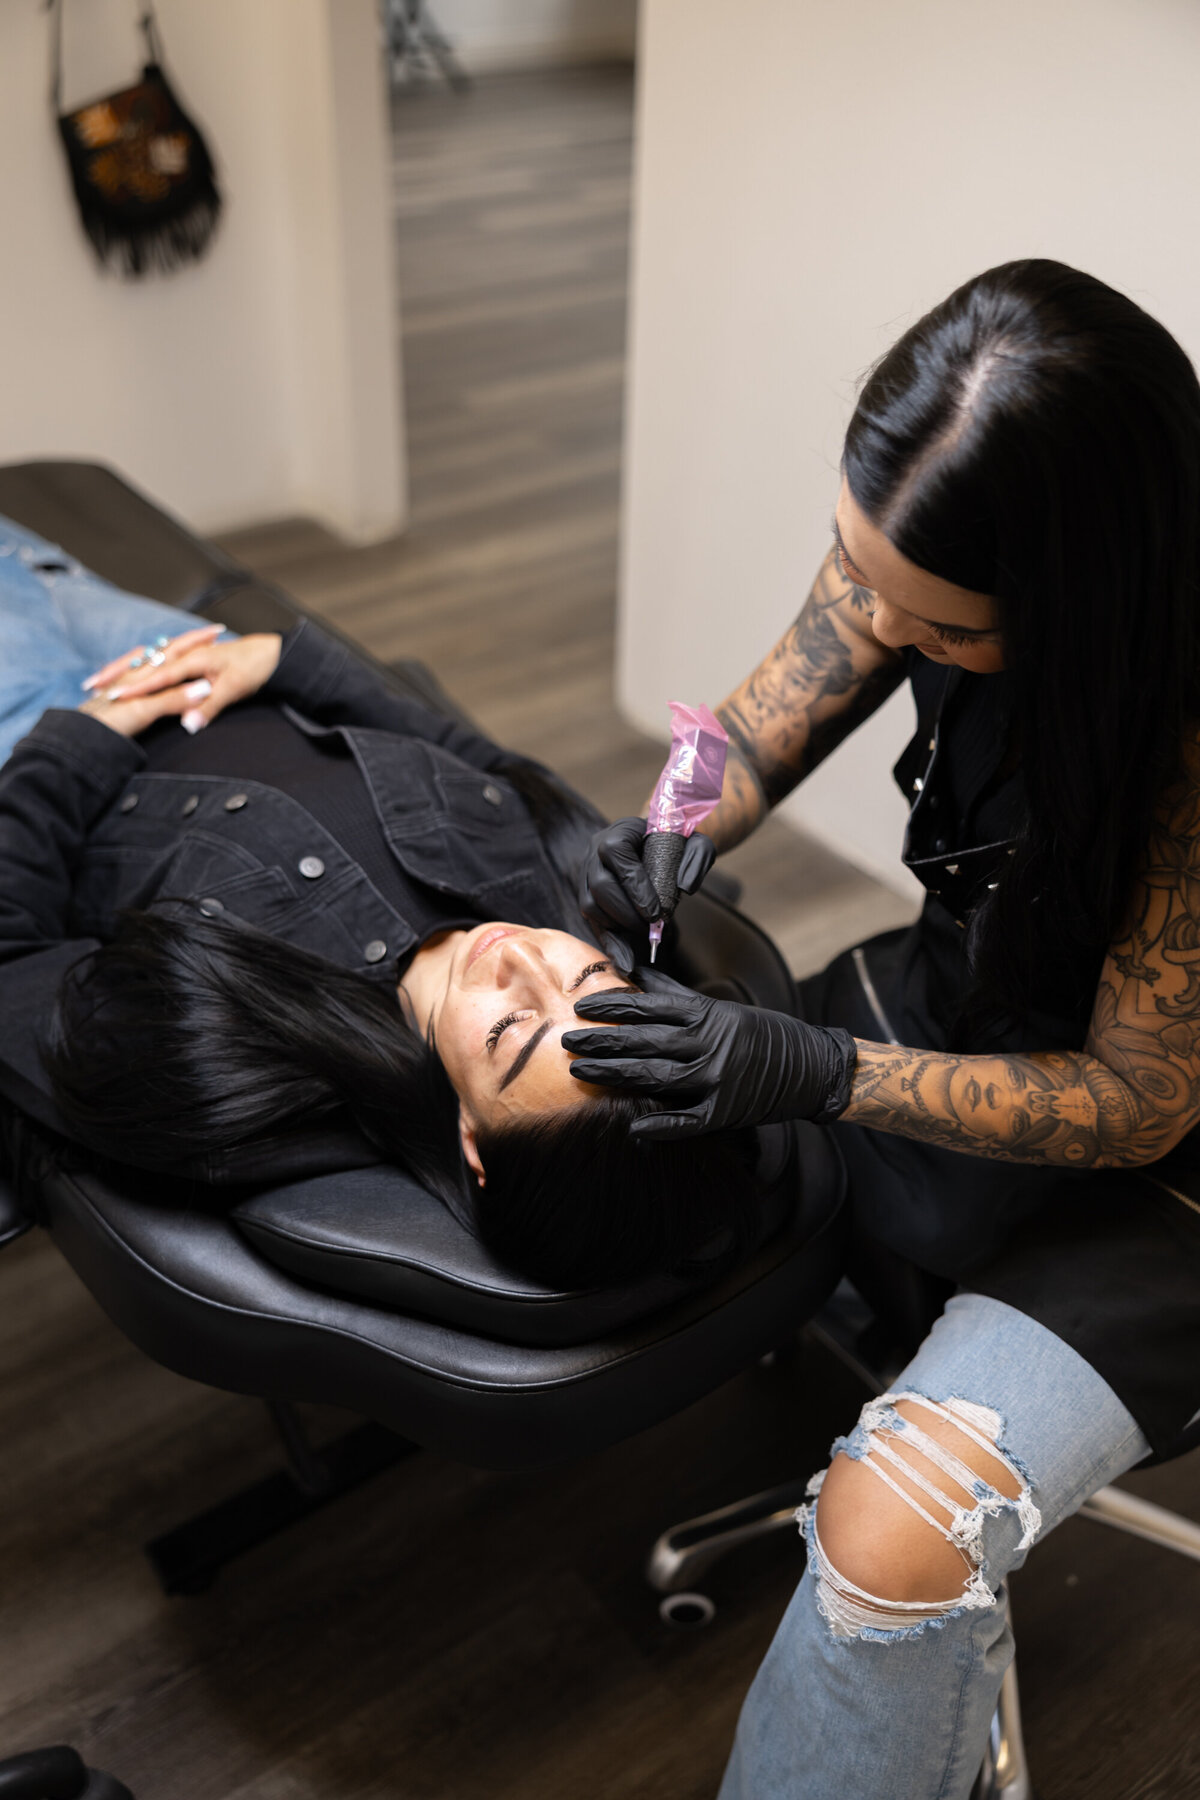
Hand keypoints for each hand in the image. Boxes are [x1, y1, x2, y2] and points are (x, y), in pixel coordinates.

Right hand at [79, 628, 282, 738]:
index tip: (111, 699)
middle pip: (144, 665)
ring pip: (148, 662)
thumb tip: (189, 725)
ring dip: (124, 669)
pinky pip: (158, 662)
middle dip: (116, 674)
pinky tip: (131, 676)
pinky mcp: (193, 661)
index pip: (155, 677)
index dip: (134, 689)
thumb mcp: (233, 691)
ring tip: (100, 681)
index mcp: (192, 660)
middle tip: (91, 686)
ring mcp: (189, 656)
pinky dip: (140, 668)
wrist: (274, 654)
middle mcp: (186, 655)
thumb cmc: (255, 669)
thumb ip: (209, 708)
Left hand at [562, 971, 855, 1138]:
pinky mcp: (725, 1112)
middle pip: (645, 1041)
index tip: (582, 1007)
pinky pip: (687, 1121)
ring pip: (656, 1076)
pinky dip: (661, 1125)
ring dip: (615, 1074)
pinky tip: (633, 1126)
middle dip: (602, 1041)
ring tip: (580, 1071)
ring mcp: (716, 1080)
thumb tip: (639, 975)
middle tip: (567, 1040)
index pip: (649, 1007)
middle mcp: (709, 1045)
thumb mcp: (722, 1008)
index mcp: (707, 1016)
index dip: (613, 1007)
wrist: (811, 1066)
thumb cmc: (762, 1034)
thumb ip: (677, 997)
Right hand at [578, 817, 715, 973]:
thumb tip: (685, 887)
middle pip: (599, 886)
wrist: (660, 848)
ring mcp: (587, 875)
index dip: (635, 887)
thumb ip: (698, 858)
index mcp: (618, 832)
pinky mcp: (588, 896)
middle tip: (651, 928)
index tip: (657, 913)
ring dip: (617, 926)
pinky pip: (592, 921)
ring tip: (644, 934)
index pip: (616, 855)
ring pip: (590, 905)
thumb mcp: (696, 843)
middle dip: (627, 913)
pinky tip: (625, 959)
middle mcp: (595, 852)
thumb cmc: (677, 845)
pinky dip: (609, 940)